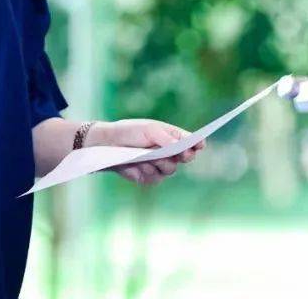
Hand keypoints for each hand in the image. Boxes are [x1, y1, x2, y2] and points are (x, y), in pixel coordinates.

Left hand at [87, 119, 205, 185]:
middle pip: (186, 158)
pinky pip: (155, 178)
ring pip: (170, 170)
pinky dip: (147, 171)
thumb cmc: (130, 132)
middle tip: (179, 153)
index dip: (197, 143)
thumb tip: (181, 146)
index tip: (200, 145)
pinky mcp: (149, 178)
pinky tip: (137, 165)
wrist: (107, 145)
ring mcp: (160, 166)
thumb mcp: (149, 129)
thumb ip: (166, 138)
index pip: (191, 141)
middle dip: (182, 156)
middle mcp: (169, 153)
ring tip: (148, 156)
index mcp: (172, 137)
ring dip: (160, 163)